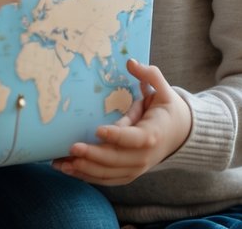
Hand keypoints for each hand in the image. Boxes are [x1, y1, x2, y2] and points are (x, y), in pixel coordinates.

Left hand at [52, 59, 191, 185]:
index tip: (98, 130)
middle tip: (72, 147)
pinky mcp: (128, 174)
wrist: (179, 134)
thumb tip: (131, 62)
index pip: (135, 139)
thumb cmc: (167, 110)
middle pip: (117, 160)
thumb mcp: (163, 90)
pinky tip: (69, 170)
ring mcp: (136, 168)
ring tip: (62, 164)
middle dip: (93, 156)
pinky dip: (88, 177)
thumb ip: (149, 75)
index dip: (117, 136)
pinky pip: (107, 179)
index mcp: (153, 134)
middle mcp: (144, 156)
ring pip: (109, 174)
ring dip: (85, 170)